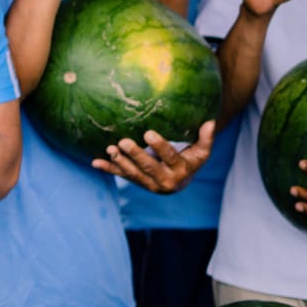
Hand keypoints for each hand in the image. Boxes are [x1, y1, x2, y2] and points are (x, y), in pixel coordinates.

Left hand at [91, 121, 214, 192]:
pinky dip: (108, 169)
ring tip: (110, 149)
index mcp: (181, 170)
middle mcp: (165, 181)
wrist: (181, 180)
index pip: (169, 156)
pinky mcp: (138, 183)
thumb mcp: (201, 151)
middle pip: (148, 167)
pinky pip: (122, 176)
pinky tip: (95, 162)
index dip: (159, 146)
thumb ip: (206, 138)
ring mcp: (149, 184)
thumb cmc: (192, 159)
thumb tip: (210, 123)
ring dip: (120, 162)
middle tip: (123, 142)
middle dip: (135, 155)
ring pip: (133, 174)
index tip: (148, 133)